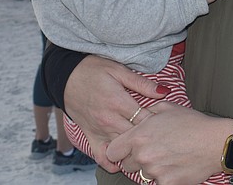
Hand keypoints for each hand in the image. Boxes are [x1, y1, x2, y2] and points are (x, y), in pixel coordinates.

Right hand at [64, 55, 168, 171]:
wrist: (66, 77)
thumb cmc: (94, 70)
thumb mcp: (119, 70)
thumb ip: (142, 83)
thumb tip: (164, 91)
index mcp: (118, 102)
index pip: (146, 119)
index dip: (159, 121)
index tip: (167, 120)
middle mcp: (108, 120)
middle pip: (136, 136)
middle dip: (150, 136)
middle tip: (161, 133)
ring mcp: (98, 130)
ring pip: (122, 148)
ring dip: (136, 148)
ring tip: (148, 145)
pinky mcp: (90, 136)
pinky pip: (101, 156)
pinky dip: (113, 162)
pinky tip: (125, 160)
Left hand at [107, 101, 232, 184]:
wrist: (216, 142)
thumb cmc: (194, 123)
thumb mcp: (168, 108)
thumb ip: (147, 111)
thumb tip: (139, 115)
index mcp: (139, 136)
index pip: (112, 151)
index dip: (120, 150)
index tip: (128, 148)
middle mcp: (143, 155)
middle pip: (127, 164)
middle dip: (137, 158)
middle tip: (156, 150)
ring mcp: (154, 171)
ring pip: (143, 174)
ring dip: (152, 168)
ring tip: (170, 156)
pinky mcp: (167, 183)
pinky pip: (157, 182)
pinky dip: (165, 176)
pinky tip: (176, 166)